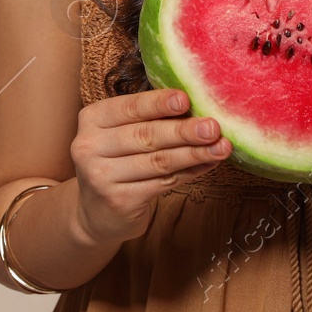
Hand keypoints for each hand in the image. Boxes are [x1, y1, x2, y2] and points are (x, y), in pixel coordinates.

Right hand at [71, 87, 230, 245]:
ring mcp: (101, 176)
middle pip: (146, 136)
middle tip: (212, 127)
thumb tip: (196, 106)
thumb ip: (148, 119)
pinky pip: (163, 183)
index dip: (158, 103)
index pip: (129, 107)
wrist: (96, 212)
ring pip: (158, 161)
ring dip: (194, 153)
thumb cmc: (117, 161)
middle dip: (184, 131)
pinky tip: (208, 164)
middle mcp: (90, 146)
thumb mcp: (120, 134)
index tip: (186, 99)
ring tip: (221, 147)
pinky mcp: (119, 201)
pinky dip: (190, 172)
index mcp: (92, 119)